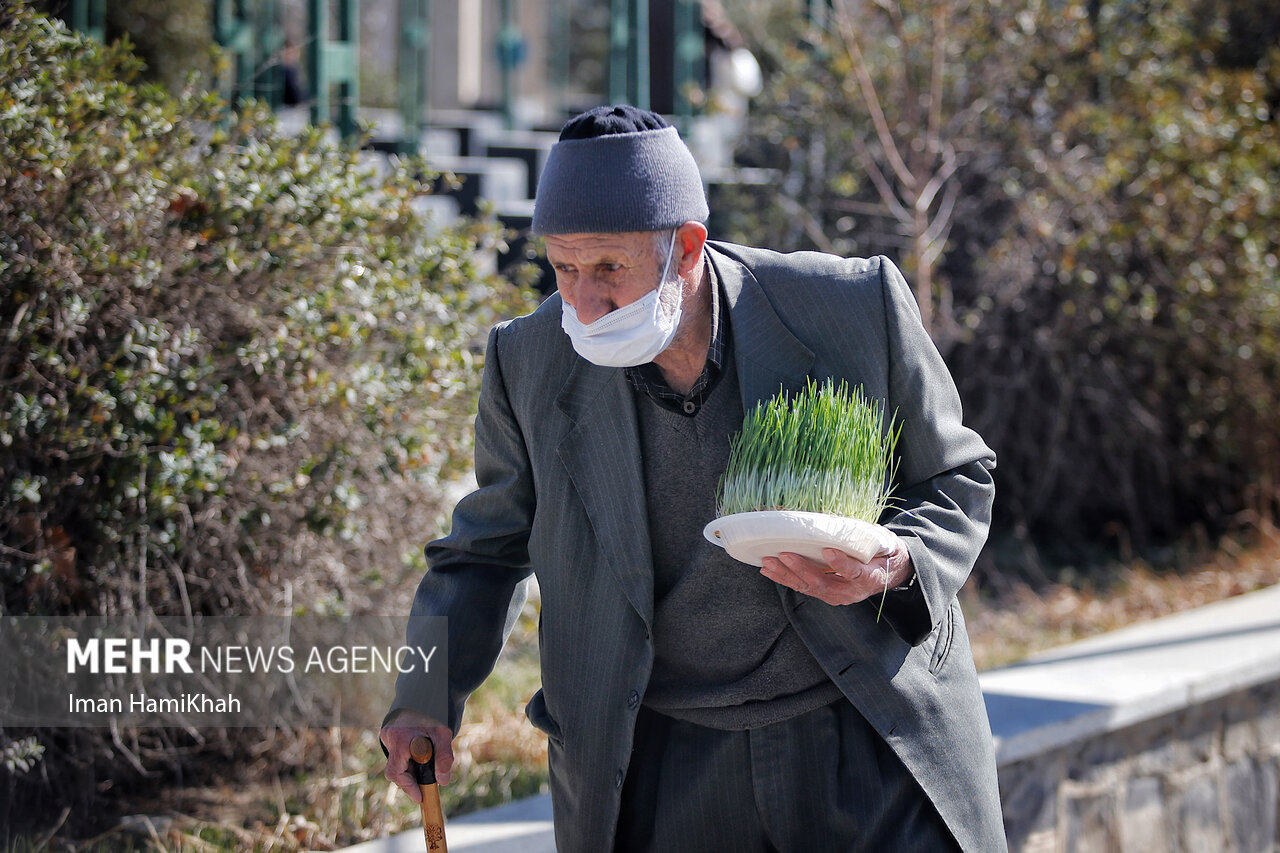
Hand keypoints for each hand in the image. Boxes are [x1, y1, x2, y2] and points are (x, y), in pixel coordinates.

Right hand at [380, 708, 454, 802]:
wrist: (430, 688)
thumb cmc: (437, 711)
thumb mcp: (444, 733)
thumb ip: (444, 757)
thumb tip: (442, 781)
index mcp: (399, 737)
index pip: (396, 772)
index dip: (408, 787)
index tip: (420, 797)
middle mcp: (389, 736)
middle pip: (396, 769)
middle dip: (412, 777)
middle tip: (428, 779)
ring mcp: (387, 734)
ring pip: (397, 761)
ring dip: (411, 766)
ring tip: (427, 759)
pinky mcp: (389, 732)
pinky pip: (397, 753)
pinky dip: (409, 758)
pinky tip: (421, 752)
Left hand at [760, 537, 913, 606]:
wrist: (889, 573)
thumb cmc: (885, 553)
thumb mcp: (884, 542)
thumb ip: (868, 536)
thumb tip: (843, 521)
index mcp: (870, 577)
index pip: (855, 572)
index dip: (841, 564)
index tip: (828, 551)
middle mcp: (852, 591)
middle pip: (824, 583)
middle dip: (802, 569)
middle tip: (785, 554)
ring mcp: (837, 595)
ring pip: (809, 587)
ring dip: (787, 575)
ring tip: (769, 563)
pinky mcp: (825, 593)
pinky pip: (803, 588)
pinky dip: (785, 579)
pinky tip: (769, 570)